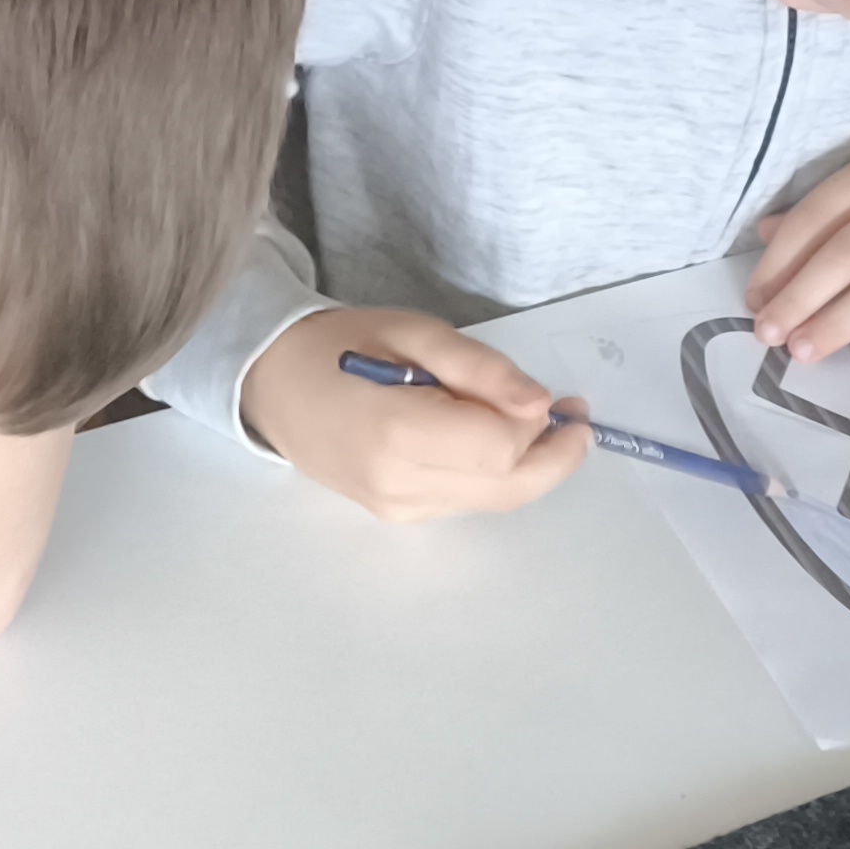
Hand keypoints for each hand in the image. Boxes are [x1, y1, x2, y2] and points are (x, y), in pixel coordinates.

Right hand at [237, 305, 591, 523]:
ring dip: (527, 464)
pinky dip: (493, 473)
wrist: (273, 385)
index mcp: (397, 433)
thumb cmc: (341, 345)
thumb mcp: (412, 331)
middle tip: (576, 417)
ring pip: (493, 499)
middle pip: (508, 488)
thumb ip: (479, 368)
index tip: (559, 396)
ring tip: (535, 420)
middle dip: (554, 456)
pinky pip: (468, 500)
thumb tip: (540, 404)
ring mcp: (397, 508)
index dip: (540, 425)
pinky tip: (488, 439)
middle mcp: (399, 484)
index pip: (501, 449)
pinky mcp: (397, 517)